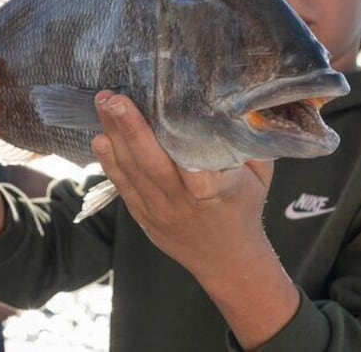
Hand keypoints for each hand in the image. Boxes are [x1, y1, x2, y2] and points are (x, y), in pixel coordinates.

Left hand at [90, 91, 273, 281]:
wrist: (227, 261)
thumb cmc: (244, 209)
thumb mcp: (260, 177)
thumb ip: (247, 144)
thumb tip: (239, 105)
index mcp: (215, 191)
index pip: (194, 163)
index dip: (176, 137)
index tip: (162, 108)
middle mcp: (183, 202)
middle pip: (152, 163)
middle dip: (131, 128)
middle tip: (115, 98)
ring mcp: (159, 211)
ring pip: (132, 171)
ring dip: (115, 136)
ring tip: (104, 104)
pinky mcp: (143, 216)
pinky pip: (123, 186)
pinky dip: (109, 162)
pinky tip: (101, 138)